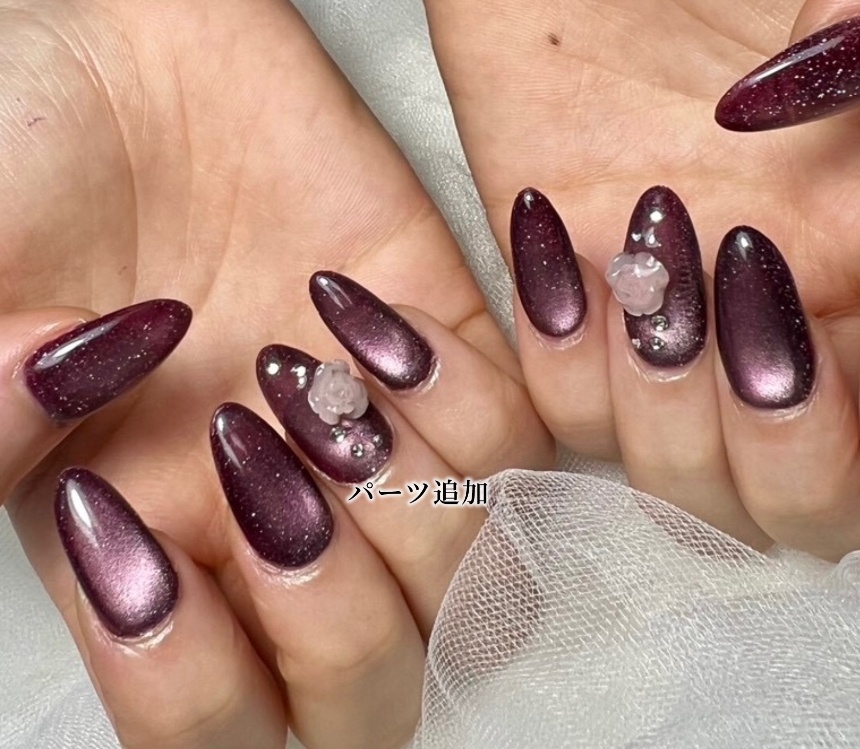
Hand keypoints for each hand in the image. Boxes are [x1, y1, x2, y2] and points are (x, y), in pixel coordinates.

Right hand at [0, 1, 551, 745]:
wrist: (133, 52)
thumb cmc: (25, 159)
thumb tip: (95, 456)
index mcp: (150, 547)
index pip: (215, 723)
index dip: (196, 690)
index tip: (151, 553)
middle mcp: (276, 517)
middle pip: (370, 689)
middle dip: (332, 611)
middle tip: (252, 459)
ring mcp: (373, 441)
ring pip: (468, 572)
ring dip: (400, 488)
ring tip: (307, 369)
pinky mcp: (448, 355)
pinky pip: (519, 437)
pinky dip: (461, 390)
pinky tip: (364, 312)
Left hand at [423, 0, 859, 558]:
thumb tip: (855, 77)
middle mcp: (812, 332)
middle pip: (835, 506)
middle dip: (796, 438)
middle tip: (754, 273)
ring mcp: (694, 339)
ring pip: (704, 493)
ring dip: (677, 406)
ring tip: (658, 243)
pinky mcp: (588, 321)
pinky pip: (577, 421)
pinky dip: (569, 360)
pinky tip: (564, 245)